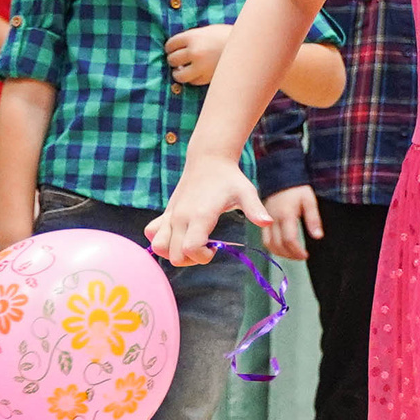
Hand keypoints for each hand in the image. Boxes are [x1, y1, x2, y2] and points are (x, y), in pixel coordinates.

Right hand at [146, 151, 266, 265]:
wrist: (208, 159)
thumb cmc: (229, 178)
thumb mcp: (246, 191)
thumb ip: (255, 208)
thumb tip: (268, 222)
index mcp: (199, 215)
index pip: (190, 249)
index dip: (202, 257)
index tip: (214, 248)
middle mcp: (180, 217)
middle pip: (175, 256)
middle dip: (192, 260)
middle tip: (206, 247)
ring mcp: (171, 215)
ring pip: (159, 248)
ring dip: (174, 253)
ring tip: (191, 243)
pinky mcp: (166, 212)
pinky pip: (151, 233)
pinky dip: (161, 240)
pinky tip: (179, 236)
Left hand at [166, 23, 230, 86]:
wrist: (248, 48)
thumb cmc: (229, 37)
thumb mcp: (209, 31)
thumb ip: (194, 37)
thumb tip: (179, 46)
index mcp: (193, 36)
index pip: (170, 44)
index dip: (170, 48)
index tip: (172, 50)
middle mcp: (195, 51)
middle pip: (172, 59)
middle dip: (174, 60)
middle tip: (177, 60)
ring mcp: (201, 66)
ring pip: (179, 75)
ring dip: (178, 73)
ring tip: (182, 71)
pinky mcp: (208, 78)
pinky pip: (192, 82)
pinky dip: (191, 79)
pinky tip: (195, 74)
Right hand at [264, 184, 321, 261]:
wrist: (280, 178)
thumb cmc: (296, 189)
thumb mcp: (309, 200)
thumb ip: (313, 219)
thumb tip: (317, 236)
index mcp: (286, 215)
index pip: (289, 239)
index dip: (297, 251)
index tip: (305, 255)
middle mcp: (273, 219)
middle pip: (278, 245)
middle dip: (290, 255)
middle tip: (301, 257)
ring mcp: (266, 221)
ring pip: (269, 244)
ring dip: (281, 254)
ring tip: (293, 255)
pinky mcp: (262, 221)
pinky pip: (264, 239)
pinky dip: (272, 248)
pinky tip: (282, 249)